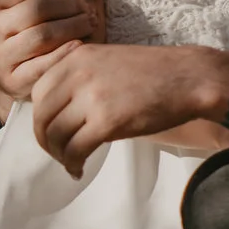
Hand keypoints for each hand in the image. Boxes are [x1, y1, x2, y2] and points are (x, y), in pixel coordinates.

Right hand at [0, 0, 94, 99]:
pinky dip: (66, 54)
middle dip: (71, 5)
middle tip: (90, 7)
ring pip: (44, 35)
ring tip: (90, 22)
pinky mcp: (14, 82)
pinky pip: (45, 66)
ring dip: (74, 26)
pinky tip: (81, 45)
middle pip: (39, 9)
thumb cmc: (2, 15)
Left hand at [29, 44, 225, 175]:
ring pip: (55, 136)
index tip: (52, 131)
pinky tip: (79, 170)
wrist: (190, 78)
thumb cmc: (154, 73)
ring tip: (71, 163)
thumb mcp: (107, 61)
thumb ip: (79, 77)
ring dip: (59, 156)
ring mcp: (91, 97)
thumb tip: (58, 111)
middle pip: (42, 116)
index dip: (41, 117)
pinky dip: (72, 164)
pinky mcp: (106, 121)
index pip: (38, 92)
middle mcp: (77, 74)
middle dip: (45, 141)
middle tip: (58, 154)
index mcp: (75, 58)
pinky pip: (75, 150)